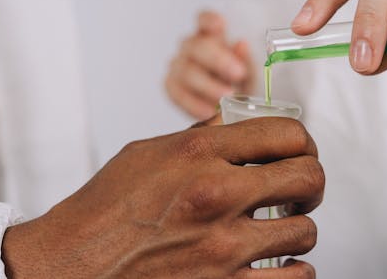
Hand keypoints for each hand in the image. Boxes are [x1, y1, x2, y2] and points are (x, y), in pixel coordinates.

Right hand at [1, 117, 322, 278]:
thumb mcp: (149, 152)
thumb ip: (202, 136)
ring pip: (305, 230)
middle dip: (311, 180)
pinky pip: (294, 278)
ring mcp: (223, 246)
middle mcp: (216, 194)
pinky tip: (281, 262)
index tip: (300, 150)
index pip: (285, 133)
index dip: (303, 140)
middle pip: (308, 176)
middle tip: (301, 187)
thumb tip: (239, 123)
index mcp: (198, 153)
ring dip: (299, 227)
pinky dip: (295, 269)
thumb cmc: (107, 209)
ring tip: (284, 227)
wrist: (75, 264)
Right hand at [166, 11, 254, 119]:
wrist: (227, 111)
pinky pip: (178, 93)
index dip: (209, 20)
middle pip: (196, 46)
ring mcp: (178, 65)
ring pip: (186, 71)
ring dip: (208, 86)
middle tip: (238, 73)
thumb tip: (242, 44)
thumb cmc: (240, 84)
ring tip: (227, 97)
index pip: (204, 19)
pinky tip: (210, 111)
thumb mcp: (250, 72)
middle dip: (218, 60)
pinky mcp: (171, 86)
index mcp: (211, 35)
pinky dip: (195, 104)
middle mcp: (191, 46)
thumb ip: (246, 59)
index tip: (220, 25)